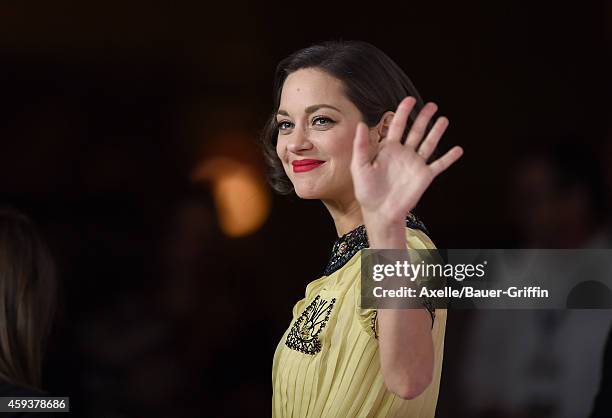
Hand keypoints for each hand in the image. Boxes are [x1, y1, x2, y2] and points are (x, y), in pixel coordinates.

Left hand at [351, 96, 462, 224]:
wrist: (379, 212)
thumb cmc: (366, 191)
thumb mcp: (359, 166)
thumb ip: (361, 146)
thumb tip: (361, 124)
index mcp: (388, 149)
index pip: (397, 126)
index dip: (403, 112)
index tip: (409, 99)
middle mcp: (403, 154)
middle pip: (416, 131)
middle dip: (424, 117)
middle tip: (432, 105)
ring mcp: (415, 164)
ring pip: (428, 144)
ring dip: (437, 132)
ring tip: (444, 120)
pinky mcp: (424, 177)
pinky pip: (439, 165)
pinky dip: (449, 157)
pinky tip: (458, 149)